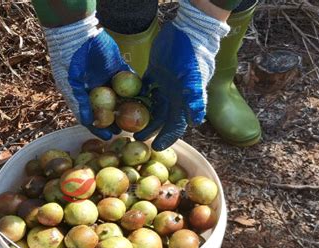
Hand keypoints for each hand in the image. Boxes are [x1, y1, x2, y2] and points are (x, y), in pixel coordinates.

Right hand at [44, 14, 129, 139]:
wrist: (77, 34)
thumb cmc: (68, 60)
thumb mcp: (70, 84)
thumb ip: (79, 103)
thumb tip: (88, 122)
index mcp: (84, 96)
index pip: (94, 116)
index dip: (101, 128)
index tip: (110, 136)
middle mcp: (98, 90)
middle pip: (111, 109)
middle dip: (119, 120)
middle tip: (129, 129)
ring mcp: (109, 79)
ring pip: (122, 97)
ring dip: (131, 107)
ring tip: (140, 118)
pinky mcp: (119, 67)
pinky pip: (131, 80)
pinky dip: (138, 88)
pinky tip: (145, 97)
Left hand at [134, 0, 229, 150]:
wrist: (187, 30)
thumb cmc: (191, 55)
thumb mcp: (193, 77)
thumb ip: (194, 98)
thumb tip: (196, 121)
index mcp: (183, 100)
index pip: (175, 125)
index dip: (166, 137)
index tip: (155, 147)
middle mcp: (173, 96)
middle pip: (160, 119)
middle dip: (149, 130)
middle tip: (134, 138)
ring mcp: (162, 86)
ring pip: (149, 107)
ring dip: (139, 116)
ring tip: (125, 124)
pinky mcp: (153, 75)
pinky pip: (142, 90)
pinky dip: (134, 97)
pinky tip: (123, 104)